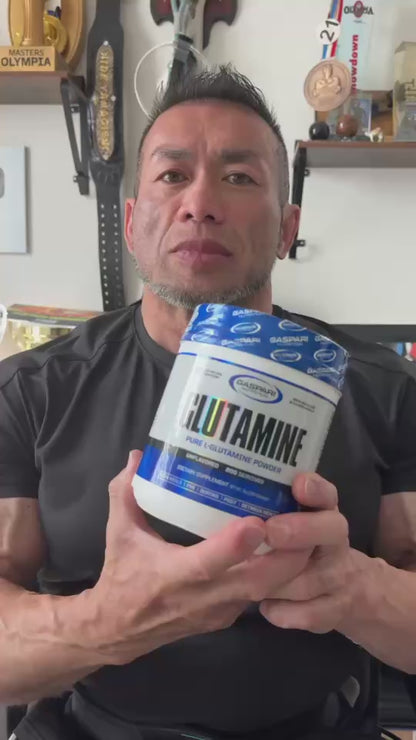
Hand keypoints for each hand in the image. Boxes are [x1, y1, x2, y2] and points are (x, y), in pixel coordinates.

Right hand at [85, 451, 310, 664]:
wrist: (120, 631)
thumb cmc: (122, 576)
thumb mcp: (118, 533)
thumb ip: (125, 492)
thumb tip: (140, 456)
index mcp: (171, 576)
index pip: (208, 564)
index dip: (235, 546)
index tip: (259, 521)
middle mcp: (201, 598)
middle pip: (255, 583)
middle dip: (286, 556)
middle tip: (305, 520)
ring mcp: (218, 611)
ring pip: (264, 592)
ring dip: (289, 565)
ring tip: (306, 527)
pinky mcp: (227, 617)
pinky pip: (258, 595)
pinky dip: (277, 574)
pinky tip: (287, 546)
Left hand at [259, 473, 367, 633]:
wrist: (352, 590)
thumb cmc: (304, 544)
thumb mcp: (293, 520)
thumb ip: (271, 506)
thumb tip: (228, 492)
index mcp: (324, 511)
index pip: (327, 493)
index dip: (316, 489)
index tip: (298, 485)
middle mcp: (336, 540)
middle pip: (331, 530)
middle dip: (299, 530)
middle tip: (269, 531)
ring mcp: (339, 577)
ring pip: (310, 579)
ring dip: (277, 578)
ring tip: (248, 574)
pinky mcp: (334, 611)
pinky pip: (307, 613)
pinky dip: (282, 611)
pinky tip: (264, 605)